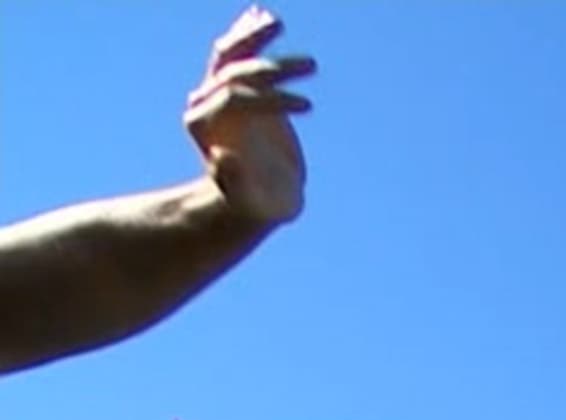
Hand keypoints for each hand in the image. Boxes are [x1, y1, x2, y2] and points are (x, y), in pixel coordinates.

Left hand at [188, 9, 314, 228]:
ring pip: (232, 54)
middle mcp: (206, 102)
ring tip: (277, 22)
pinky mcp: (240, 86)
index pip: (234, 98)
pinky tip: (267, 16)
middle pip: (233, 72)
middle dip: (271, 68)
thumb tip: (222, 156)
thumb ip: (234, 182)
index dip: (270, 99)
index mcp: (204, 125)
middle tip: (310, 66)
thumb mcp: (248, 200)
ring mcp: (221, 91)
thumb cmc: (253, 204)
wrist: (251, 198)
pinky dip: (251, 35)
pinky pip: (239, 53)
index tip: (307, 107)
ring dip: (255, 37)